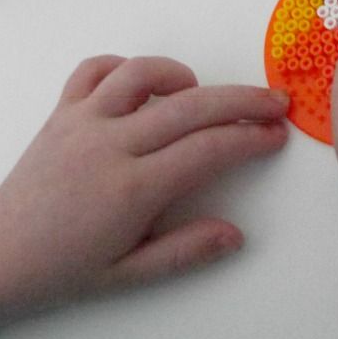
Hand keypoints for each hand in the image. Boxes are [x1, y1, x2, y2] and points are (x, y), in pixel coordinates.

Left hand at [0, 56, 288, 321]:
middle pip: (191, 106)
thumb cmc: (63, 265)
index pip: (208, 150)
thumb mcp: (129, 273)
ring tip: (201, 91)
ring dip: (180, 74)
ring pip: (141, 74)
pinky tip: (143, 86)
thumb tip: (235, 234)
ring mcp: (82, 121)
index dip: (250, 138)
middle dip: (243, 100)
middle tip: (273, 102)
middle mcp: (109, 145)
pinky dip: (123, 66)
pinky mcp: (62, 110)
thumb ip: (185, 251)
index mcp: (131, 189)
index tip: (275, 135)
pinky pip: (93, 69)